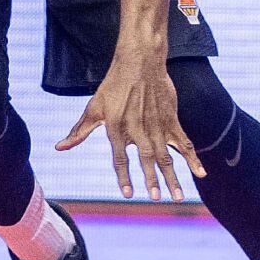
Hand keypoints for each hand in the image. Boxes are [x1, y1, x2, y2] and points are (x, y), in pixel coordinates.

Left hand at [56, 51, 205, 201]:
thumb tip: (59, 148)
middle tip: (156, 198)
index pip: (120, 156)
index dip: (123, 176)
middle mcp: (138, 127)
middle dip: (152, 179)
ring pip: (166, 155)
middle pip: (146, 157)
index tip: (128, 194)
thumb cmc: (113, 86)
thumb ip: (79, 132)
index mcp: (117, 126)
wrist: (139, 61)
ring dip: (172, 176)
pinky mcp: (171, 119)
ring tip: (177, 196)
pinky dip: (192, 158)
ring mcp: (157, 124)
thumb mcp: (93, 108)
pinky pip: (184, 142)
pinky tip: (199, 174)